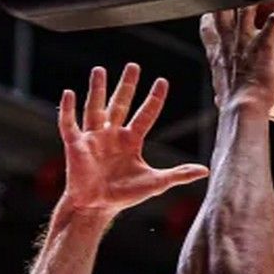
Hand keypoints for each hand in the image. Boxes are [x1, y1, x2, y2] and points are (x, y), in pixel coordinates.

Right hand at [58, 64, 208, 215]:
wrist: (97, 207)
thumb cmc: (124, 195)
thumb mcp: (156, 183)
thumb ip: (178, 174)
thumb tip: (205, 170)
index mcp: (131, 141)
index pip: (145, 114)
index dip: (154, 99)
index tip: (163, 81)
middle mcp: (113, 135)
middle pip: (121, 104)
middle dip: (127, 85)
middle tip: (133, 66)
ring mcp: (94, 138)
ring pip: (95, 108)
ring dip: (97, 89)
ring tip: (99, 70)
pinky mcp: (76, 145)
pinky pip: (69, 124)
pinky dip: (68, 110)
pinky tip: (69, 93)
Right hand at [200, 0, 273, 110]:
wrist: (243, 107)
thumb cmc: (234, 106)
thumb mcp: (222, 96)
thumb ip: (223, 92)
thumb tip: (223, 103)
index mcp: (217, 52)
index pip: (207, 26)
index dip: (211, 14)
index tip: (216, 9)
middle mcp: (228, 40)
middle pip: (223, 6)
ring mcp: (244, 38)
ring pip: (246, 5)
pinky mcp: (262, 42)